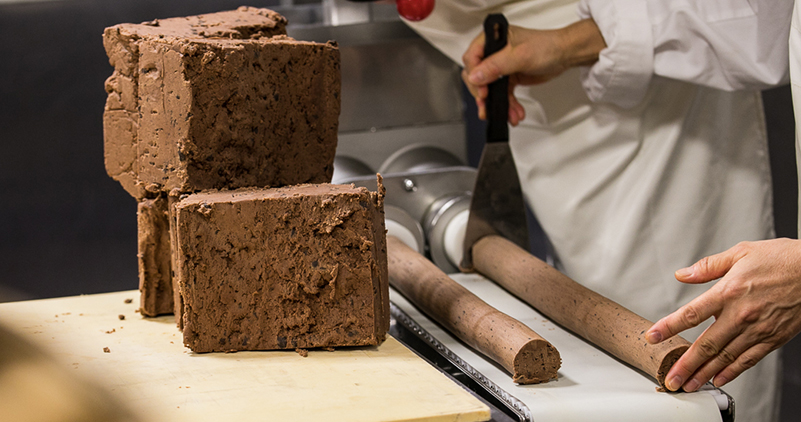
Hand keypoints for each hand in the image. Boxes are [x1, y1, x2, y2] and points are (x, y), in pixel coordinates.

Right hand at [461, 18, 604, 125]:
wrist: (564, 55)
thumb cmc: (547, 46)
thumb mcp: (519, 56)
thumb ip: (495, 66)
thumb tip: (475, 77)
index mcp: (493, 39)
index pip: (473, 58)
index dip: (474, 76)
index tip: (482, 91)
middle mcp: (494, 52)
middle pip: (478, 77)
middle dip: (484, 95)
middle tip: (489, 106)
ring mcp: (501, 66)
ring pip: (491, 90)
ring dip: (498, 104)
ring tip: (507, 114)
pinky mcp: (509, 77)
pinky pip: (502, 95)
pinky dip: (508, 105)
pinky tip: (514, 112)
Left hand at [645, 238, 800, 391]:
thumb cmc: (782, 259)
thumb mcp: (740, 253)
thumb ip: (708, 266)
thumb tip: (683, 274)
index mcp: (729, 291)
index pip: (691, 314)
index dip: (669, 327)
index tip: (652, 337)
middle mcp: (741, 314)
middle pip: (706, 344)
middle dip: (685, 364)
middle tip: (670, 379)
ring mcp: (758, 329)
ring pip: (725, 357)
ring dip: (704, 373)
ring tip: (689, 385)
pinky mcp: (773, 338)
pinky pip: (749, 359)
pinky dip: (733, 371)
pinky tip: (719, 379)